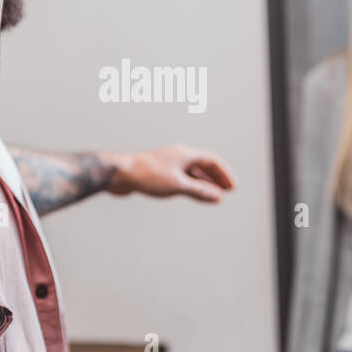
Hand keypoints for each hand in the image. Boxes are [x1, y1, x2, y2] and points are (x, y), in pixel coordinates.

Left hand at [106, 144, 235, 202]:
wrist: (120, 174)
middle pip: (203, 165)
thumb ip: (198, 191)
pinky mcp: (160, 172)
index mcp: (185, 154)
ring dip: (204, 183)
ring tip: (213, 195)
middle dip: (216, 178)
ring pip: (192, 172)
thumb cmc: (147, 175)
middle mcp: (178, 156)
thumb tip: (217, 197)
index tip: (232, 188)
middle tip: (226, 191)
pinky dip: (191, 185)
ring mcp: (169, 163)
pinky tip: (192, 194)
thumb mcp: (177, 185)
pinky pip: (182, 177)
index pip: (212, 161)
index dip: (224, 174)